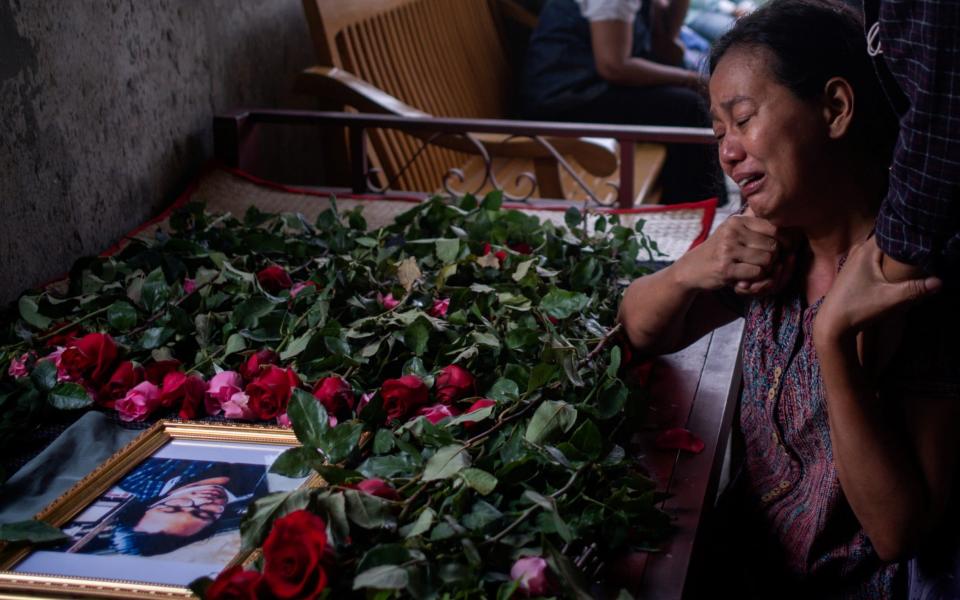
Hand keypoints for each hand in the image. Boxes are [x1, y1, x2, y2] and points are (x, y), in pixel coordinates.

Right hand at [675, 213, 785, 293]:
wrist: (691, 268)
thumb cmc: (718, 250)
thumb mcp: (732, 231)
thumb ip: (753, 223)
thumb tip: (780, 213)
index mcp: (736, 221)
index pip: (774, 228)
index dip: (782, 241)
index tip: (778, 251)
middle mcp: (732, 232)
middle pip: (773, 245)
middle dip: (773, 258)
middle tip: (764, 264)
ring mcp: (728, 250)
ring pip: (767, 259)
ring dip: (765, 269)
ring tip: (755, 270)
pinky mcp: (725, 268)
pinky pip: (756, 272)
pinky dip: (756, 278)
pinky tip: (747, 278)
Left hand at [814, 238, 941, 342]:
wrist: (832, 325)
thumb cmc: (858, 309)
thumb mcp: (890, 299)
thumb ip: (915, 289)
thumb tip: (940, 282)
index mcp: (866, 250)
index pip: (890, 230)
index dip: (907, 231)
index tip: (924, 234)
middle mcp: (858, 251)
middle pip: (886, 240)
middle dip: (904, 243)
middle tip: (926, 246)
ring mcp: (853, 261)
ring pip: (880, 251)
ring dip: (894, 254)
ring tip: (916, 256)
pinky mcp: (852, 272)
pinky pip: (873, 259)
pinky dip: (885, 261)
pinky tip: (898, 268)